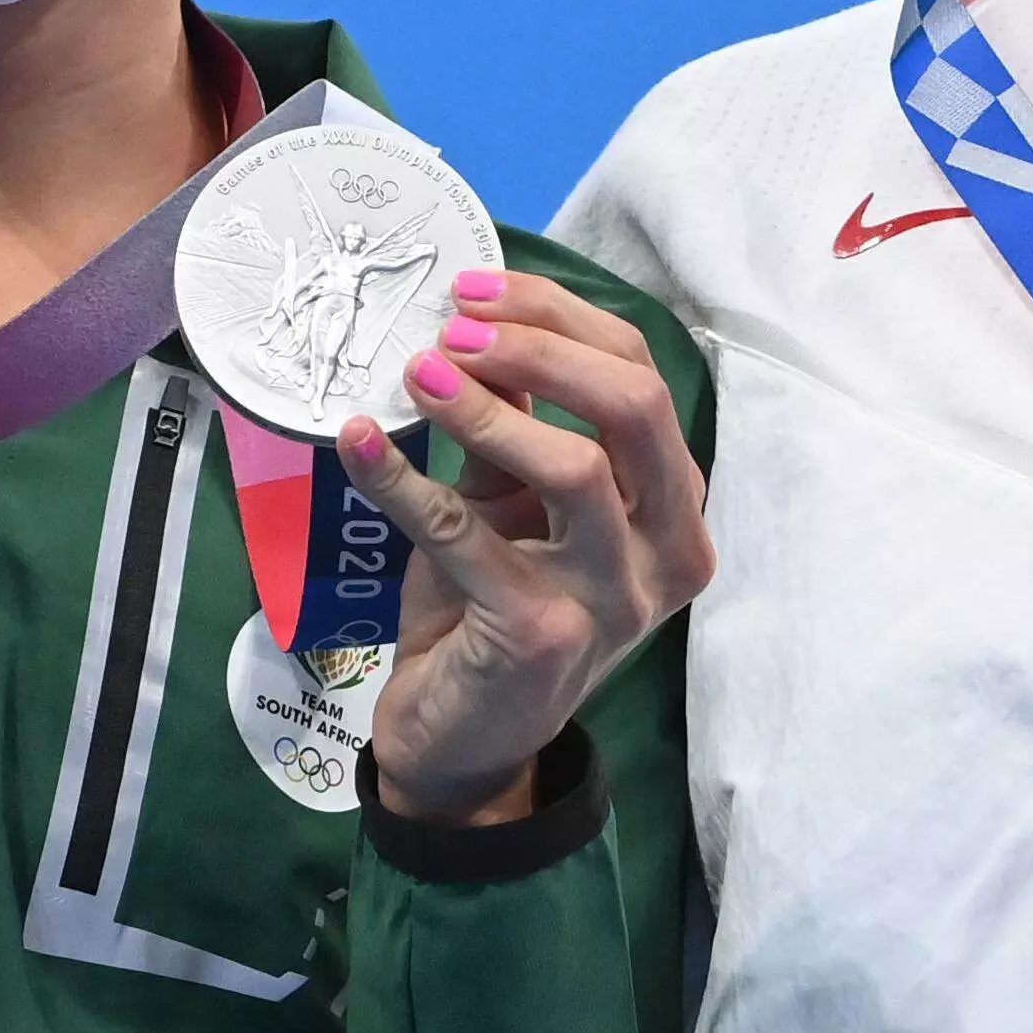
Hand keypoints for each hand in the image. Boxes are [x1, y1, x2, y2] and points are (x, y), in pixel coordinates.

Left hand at [347, 268, 713, 825]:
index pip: (642, 378)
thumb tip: (479, 323)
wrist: (464, 739)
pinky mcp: (543, 636)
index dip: (562, 321)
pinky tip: (358, 442)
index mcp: (674, 505)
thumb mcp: (514, 504)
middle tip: (452, 326)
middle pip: (635, 408)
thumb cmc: (493, 606)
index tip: (476, 292)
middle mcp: (668, 550)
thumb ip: (520, 426)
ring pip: (576, 468)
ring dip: (489, 407)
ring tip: (418, 371)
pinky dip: (405, 481)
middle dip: (541, 348)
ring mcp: (614, 598)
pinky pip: (469, 538)